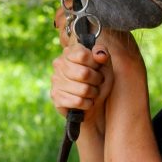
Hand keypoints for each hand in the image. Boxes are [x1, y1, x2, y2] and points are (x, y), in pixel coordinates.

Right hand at [50, 7, 111, 125]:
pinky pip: (75, 100)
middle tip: (97, 83)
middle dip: (96, 81)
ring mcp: (56, 81)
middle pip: (83, 72)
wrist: (96, 109)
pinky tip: (85, 104)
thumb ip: (103, 55)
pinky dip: (86, 105)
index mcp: (72, 52)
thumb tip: (99, 52)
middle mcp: (60, 64)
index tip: (99, 64)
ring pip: (80, 89)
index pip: (80, 53)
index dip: (93, 61)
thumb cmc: (102, 84)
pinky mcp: (55, 98)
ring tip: (93, 94)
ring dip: (92, 95)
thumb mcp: (106, 67)